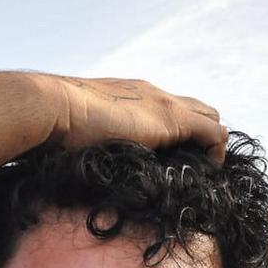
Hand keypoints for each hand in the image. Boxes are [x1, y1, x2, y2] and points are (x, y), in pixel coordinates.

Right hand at [47, 76, 228, 164]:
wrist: (52, 107)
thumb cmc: (55, 127)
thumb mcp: (78, 135)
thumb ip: (90, 144)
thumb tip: (81, 167)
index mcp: (130, 96)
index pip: (169, 109)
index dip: (180, 133)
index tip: (175, 160)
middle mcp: (152, 94)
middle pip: (197, 108)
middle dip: (201, 137)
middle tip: (194, 167)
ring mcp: (163, 104)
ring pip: (210, 116)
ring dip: (210, 145)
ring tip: (202, 172)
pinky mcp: (171, 118)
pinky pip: (213, 132)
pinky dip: (215, 152)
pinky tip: (206, 172)